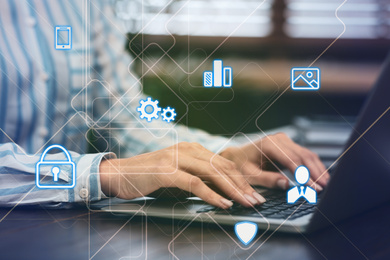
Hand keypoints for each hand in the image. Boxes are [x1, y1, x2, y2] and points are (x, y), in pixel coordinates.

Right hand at [99, 142, 265, 208]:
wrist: (118, 173)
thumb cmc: (148, 176)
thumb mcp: (176, 174)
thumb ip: (196, 177)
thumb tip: (219, 191)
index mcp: (192, 148)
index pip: (223, 163)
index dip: (241, 178)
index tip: (254, 193)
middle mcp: (187, 149)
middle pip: (222, 166)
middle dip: (243, 185)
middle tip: (257, 200)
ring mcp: (176, 158)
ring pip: (212, 173)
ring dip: (232, 189)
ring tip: (246, 203)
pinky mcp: (166, 171)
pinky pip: (194, 183)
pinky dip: (211, 194)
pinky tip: (223, 203)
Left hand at [220, 133, 328, 190]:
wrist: (237, 156)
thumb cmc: (241, 165)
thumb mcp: (250, 175)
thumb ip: (268, 179)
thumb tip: (287, 185)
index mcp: (268, 144)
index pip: (291, 159)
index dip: (303, 174)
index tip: (312, 187)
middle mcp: (279, 139)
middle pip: (303, 155)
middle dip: (314, 172)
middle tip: (323, 188)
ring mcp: (285, 141)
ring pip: (307, 154)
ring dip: (317, 169)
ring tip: (325, 184)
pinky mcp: (289, 146)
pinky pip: (305, 156)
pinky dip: (314, 167)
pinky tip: (320, 177)